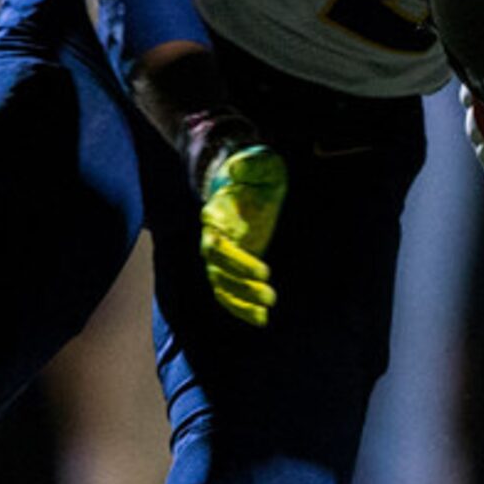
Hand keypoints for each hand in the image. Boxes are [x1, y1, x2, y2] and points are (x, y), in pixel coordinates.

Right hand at [191, 128, 287, 325]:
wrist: (249, 180)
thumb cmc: (257, 172)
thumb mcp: (261, 164)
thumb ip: (251, 166)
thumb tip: (237, 170)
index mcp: (216, 217)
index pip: (218, 246)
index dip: (237, 261)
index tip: (265, 271)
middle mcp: (213, 238)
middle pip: (218, 271)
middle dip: (243, 286)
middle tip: (271, 296)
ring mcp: (221, 254)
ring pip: (221, 287)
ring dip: (241, 303)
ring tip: (265, 315)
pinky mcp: (231, 265)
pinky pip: (228, 292)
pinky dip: (240, 308)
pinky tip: (260, 319)